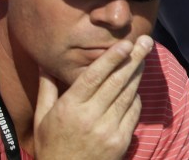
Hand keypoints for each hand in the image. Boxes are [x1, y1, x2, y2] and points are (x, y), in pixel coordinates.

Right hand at [33, 36, 153, 159]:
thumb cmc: (52, 146)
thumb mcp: (42, 119)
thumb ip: (47, 89)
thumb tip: (45, 64)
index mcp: (69, 108)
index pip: (94, 76)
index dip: (112, 58)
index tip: (126, 43)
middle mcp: (90, 117)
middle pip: (117, 81)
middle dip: (133, 59)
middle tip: (146, 41)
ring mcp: (108, 129)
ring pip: (128, 94)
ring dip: (138, 74)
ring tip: (143, 57)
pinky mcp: (121, 140)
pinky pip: (134, 111)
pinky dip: (136, 97)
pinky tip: (136, 86)